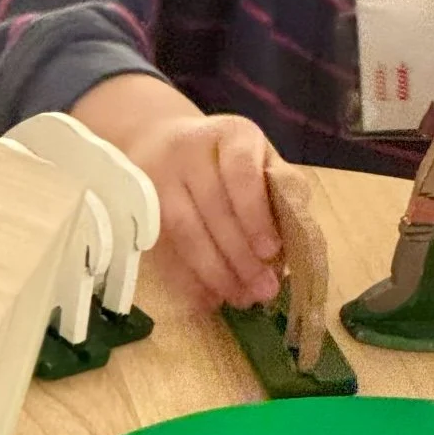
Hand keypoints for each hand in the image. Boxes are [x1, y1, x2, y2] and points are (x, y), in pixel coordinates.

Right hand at [130, 113, 281, 310]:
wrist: (163, 141)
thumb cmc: (229, 158)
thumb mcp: (263, 159)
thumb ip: (282, 190)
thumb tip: (296, 236)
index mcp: (231, 134)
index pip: (241, 172)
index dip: (255, 213)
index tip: (271, 251)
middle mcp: (188, 151)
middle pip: (213, 208)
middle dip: (240, 255)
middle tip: (263, 290)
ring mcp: (156, 178)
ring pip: (183, 232)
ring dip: (214, 273)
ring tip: (241, 298)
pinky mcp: (137, 209)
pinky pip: (162, 250)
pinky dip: (186, 279)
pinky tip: (208, 300)